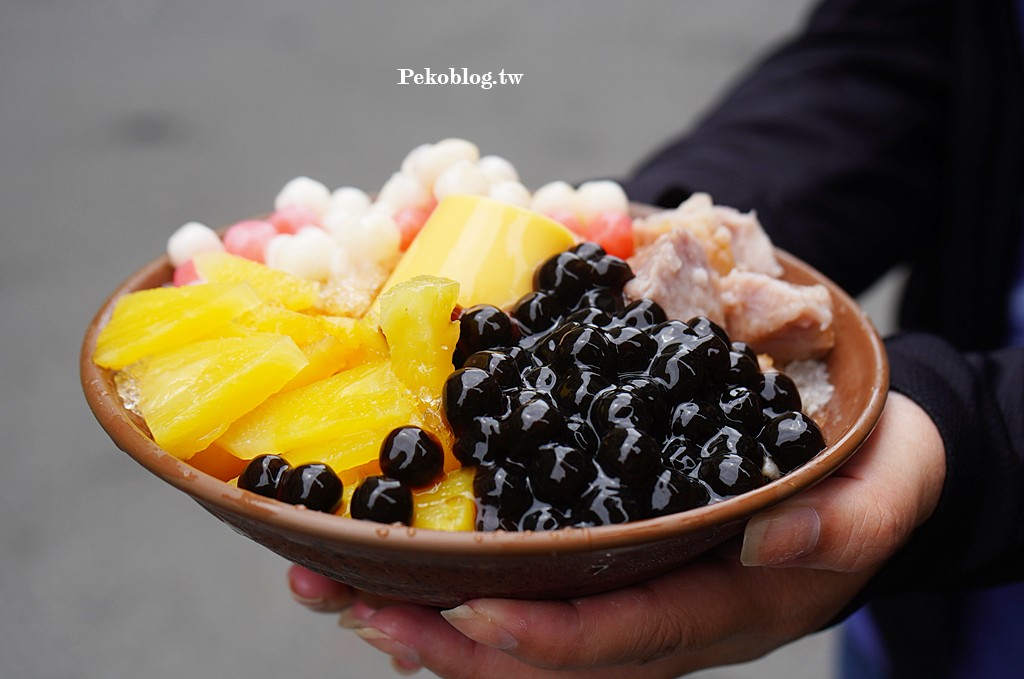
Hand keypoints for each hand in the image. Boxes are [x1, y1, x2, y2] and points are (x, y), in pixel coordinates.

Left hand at [288, 392, 944, 676]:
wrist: (855, 471)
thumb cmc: (869, 474)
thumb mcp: (887, 485)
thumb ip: (848, 520)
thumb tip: (771, 537)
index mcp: (722, 606)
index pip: (623, 639)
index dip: (544, 636)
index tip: (463, 608)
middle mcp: (661, 618)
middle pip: (541, 654)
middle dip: (441, 641)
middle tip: (348, 601)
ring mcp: (626, 600)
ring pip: (513, 635)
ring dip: (420, 617)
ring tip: (331, 584)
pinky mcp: (603, 570)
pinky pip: (518, 594)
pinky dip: (447, 584)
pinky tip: (385, 562)